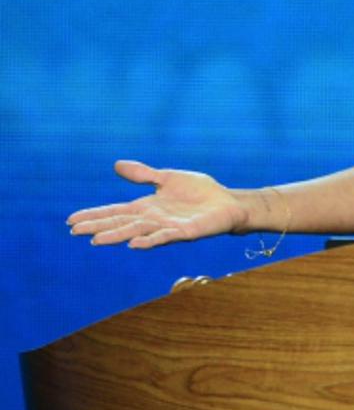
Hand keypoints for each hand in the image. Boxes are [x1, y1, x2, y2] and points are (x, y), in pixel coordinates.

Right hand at [68, 160, 249, 248]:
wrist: (228, 203)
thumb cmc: (200, 193)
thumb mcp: (168, 178)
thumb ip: (144, 175)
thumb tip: (116, 165)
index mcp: (147, 207)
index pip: (115, 211)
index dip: (94, 215)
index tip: (71, 220)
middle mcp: (153, 219)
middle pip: (120, 223)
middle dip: (98, 227)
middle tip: (75, 231)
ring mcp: (168, 227)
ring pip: (137, 231)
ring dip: (117, 236)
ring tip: (96, 240)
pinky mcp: (185, 232)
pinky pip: (165, 237)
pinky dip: (150, 240)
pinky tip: (134, 244)